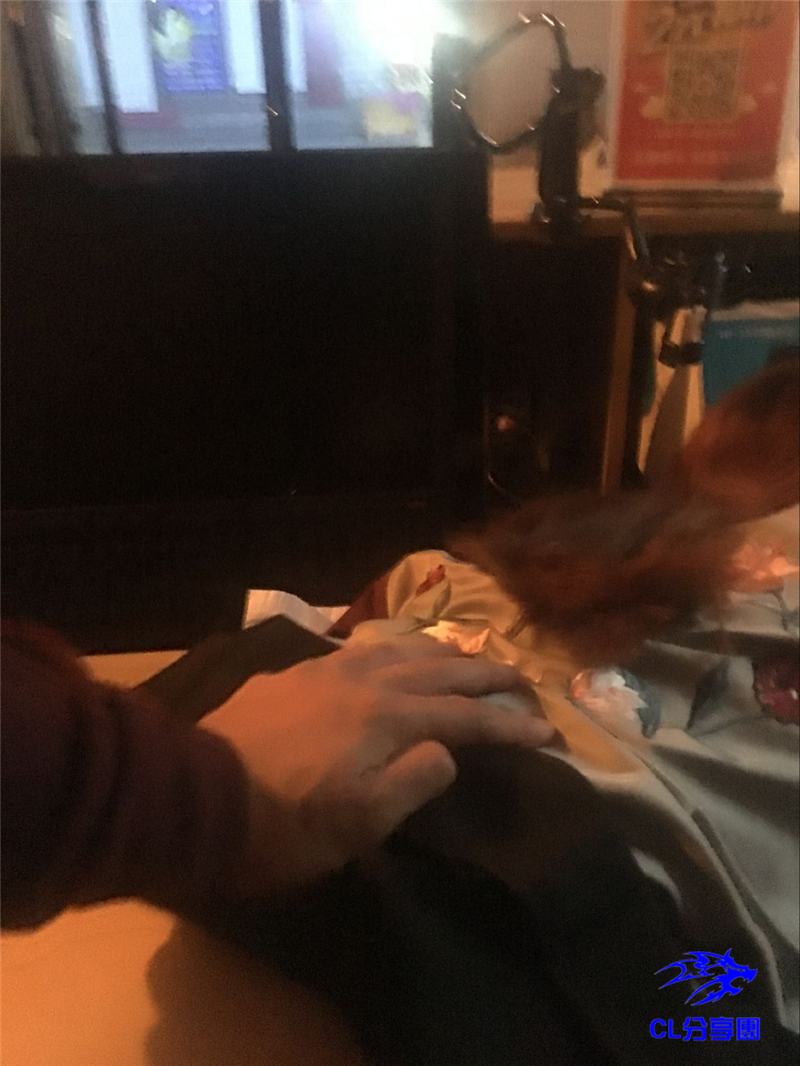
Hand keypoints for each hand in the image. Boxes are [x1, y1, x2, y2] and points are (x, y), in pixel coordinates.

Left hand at [201, 638, 553, 893]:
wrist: (196, 796)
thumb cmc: (284, 823)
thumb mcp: (359, 822)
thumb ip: (413, 780)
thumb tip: (446, 751)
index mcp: (388, 718)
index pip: (466, 716)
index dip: (509, 723)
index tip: (546, 730)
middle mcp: (365, 681)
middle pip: (440, 669)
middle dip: (486, 675)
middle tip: (522, 679)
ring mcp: (325, 671)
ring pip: (399, 649)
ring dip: (440, 653)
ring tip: (464, 657)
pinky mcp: (293, 674)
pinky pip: (359, 650)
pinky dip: (392, 650)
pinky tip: (388, 655)